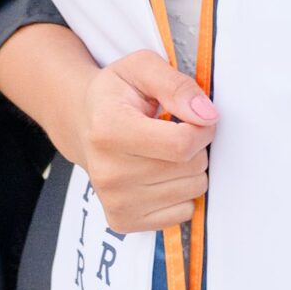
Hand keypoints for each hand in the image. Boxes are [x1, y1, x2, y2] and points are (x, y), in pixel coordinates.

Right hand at [75, 50, 217, 233]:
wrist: (82, 125)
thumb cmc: (116, 94)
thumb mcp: (141, 68)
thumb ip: (175, 85)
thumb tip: (207, 115)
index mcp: (109, 129)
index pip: (181, 144)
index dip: (203, 128)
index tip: (198, 116)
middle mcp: (108, 172)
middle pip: (189, 168)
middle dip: (197, 146)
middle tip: (177, 131)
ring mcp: (114, 202)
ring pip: (191, 192)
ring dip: (191, 169)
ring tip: (167, 151)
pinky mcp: (123, 221)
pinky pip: (182, 213)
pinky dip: (181, 193)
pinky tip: (161, 173)